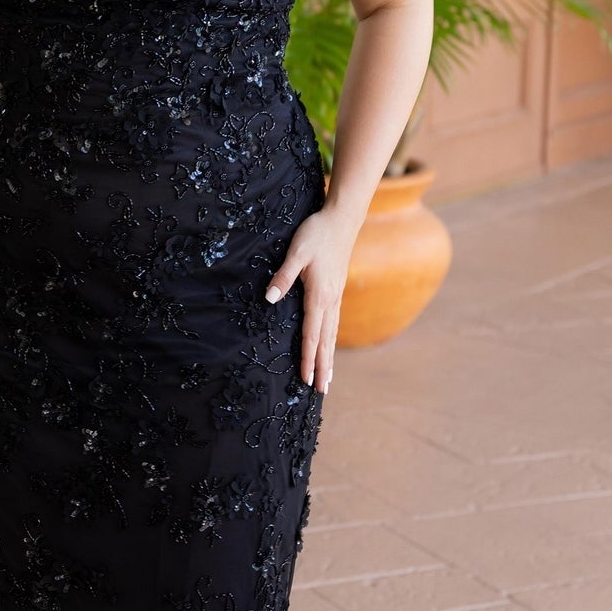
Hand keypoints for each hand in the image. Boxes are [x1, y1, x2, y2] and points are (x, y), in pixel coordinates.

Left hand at [264, 205, 361, 391]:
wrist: (342, 219)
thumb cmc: (316, 233)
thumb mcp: (296, 252)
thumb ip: (283, 276)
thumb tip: (269, 299)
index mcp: (319, 295)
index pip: (311, 334)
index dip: (307, 358)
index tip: (307, 380)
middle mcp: (331, 301)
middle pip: (325, 341)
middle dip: (323, 367)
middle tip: (322, 391)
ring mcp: (336, 296)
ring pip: (332, 334)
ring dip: (329, 357)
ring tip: (329, 378)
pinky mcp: (336, 291)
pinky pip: (334, 323)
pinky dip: (332, 341)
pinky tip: (329, 347)